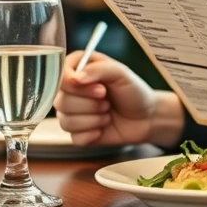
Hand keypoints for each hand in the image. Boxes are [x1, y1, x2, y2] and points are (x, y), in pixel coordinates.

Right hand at [55, 50, 184, 147]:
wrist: (146, 117)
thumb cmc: (134, 91)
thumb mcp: (121, 72)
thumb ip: (98, 69)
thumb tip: (75, 78)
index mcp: (78, 69)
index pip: (60, 75)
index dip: (75, 85)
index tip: (100, 88)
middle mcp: (71, 91)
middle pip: (61, 101)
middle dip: (90, 104)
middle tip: (107, 100)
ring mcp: (72, 112)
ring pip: (65, 121)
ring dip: (93, 119)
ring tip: (107, 112)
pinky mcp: (77, 133)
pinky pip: (74, 137)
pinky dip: (93, 134)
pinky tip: (104, 128)